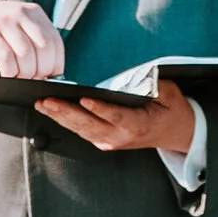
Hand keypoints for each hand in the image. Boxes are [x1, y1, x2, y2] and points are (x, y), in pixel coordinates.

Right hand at [0, 0, 66, 83]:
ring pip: (26, 55)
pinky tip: (7, 74)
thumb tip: (51, 71)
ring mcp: (4, 23)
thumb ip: (35, 40)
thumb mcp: (18, 24)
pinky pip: (6, 59)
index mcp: (33, 12)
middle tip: (34, 78)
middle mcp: (21, 14)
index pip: (55, 41)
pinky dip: (10, 72)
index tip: (51, 75)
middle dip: (42, 70)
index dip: (56, 63)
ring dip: (26, 73)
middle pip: (44, 48)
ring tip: (20, 77)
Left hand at [34, 78, 197, 158]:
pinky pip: (81, 131)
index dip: (99, 109)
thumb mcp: (170, 93)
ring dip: (59, 117)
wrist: (176, 133)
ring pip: (81, 130)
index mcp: (139, 125)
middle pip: (90, 125)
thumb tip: (138, 74)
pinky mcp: (103, 141)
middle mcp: (121, 137)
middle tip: (47, 101)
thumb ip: (154, 84)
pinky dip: (64, 121)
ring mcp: (111, 142)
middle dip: (66, 112)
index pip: (116, 116)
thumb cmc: (171, 110)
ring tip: (41, 104)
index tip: (84, 99)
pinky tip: (50, 110)